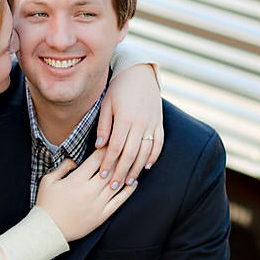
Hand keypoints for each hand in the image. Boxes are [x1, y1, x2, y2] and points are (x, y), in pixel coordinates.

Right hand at [34, 149, 133, 240]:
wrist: (49, 230)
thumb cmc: (46, 204)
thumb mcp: (48, 180)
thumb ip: (63, 167)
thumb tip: (75, 160)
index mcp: (76, 180)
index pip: (96, 160)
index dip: (105, 149)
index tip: (110, 142)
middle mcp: (90, 191)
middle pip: (110, 170)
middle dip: (118, 157)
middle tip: (125, 148)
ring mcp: (98, 204)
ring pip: (117, 184)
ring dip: (125, 172)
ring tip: (132, 163)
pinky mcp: (103, 215)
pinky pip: (119, 201)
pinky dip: (128, 191)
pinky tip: (133, 182)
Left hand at [96, 64, 163, 189]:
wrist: (140, 72)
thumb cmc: (119, 88)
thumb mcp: (106, 104)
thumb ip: (104, 125)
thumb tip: (99, 146)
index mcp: (124, 118)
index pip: (115, 147)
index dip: (108, 163)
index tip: (102, 176)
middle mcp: (140, 123)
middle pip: (130, 154)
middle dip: (121, 172)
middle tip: (113, 187)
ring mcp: (152, 123)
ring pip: (145, 152)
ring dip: (136, 169)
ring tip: (128, 182)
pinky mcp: (160, 122)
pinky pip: (159, 143)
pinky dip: (153, 156)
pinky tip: (145, 167)